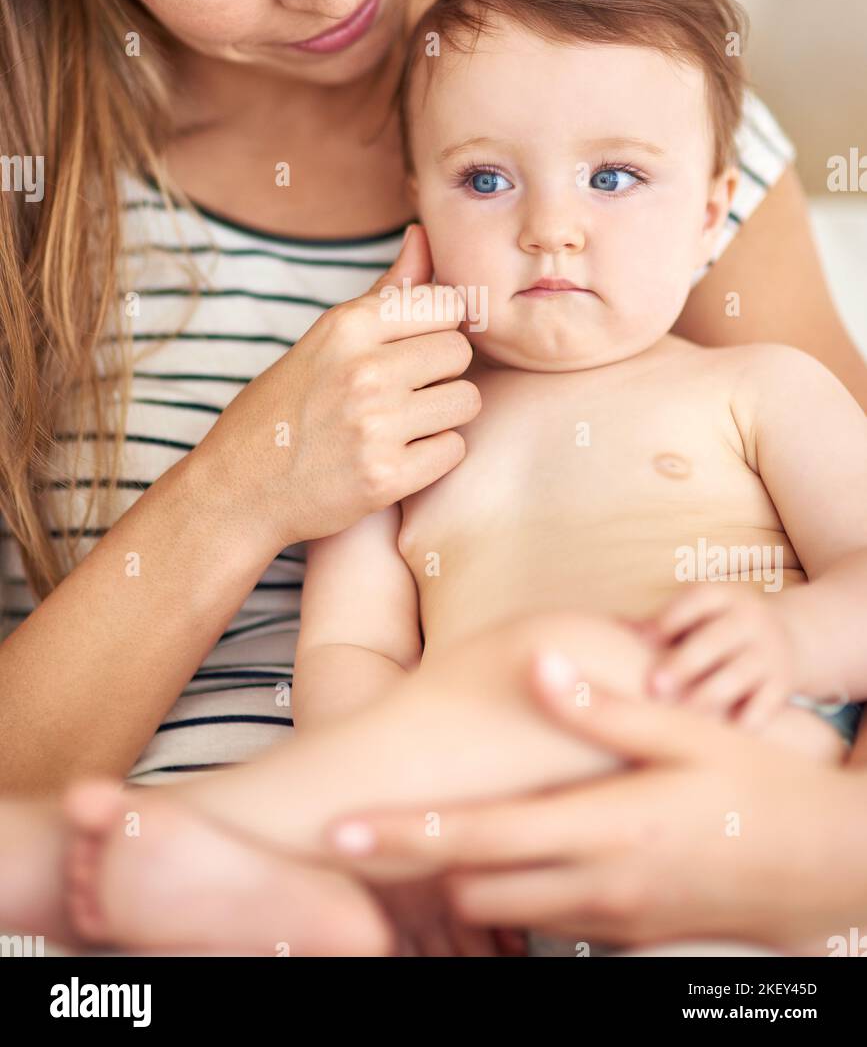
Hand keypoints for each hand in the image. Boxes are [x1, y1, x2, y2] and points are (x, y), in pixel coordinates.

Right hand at [196, 225, 480, 551]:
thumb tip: (423, 235)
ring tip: (405, 424)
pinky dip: (433, 456)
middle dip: (443, 373)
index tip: (416, 349)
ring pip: (466, 401)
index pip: (447, 304)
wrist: (237, 490)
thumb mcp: (325, 339)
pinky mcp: (386, 476)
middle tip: (408, 392)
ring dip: (444, 415)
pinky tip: (399, 457)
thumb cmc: (284, 408)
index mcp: (346, 326)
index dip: (440, 328)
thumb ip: (384, 294)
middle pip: (461, 352)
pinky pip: (454, 450)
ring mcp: (375, 425)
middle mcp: (363, 370)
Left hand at [322, 658, 866, 949]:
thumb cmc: (759, 790)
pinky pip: (548, 922)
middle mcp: (595, 885)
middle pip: (471, 889)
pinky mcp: (626, 934)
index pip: (476, 840)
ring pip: (505, 913)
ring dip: (467, 882)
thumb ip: (607, 707)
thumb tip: (542, 666)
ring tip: (432, 838)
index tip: (339, 834)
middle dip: (422, 862)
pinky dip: (517, 899)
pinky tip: (519, 855)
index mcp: (601, 829)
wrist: (829, 867)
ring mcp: (610, 919)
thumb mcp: (691, 736)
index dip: (401, 836)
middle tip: (375, 828)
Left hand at [642, 582, 801, 728]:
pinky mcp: (783, 683)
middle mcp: (750, 619)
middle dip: (685, 664)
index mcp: (723, 595)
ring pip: (740, 672)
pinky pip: (766, 702)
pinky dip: (749, 718)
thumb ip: (656, 624)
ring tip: (684, 715)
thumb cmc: (717, 628)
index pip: (696, 601)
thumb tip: (609, 628)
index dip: (669, 619)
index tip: (642, 641)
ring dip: (711, 693)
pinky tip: (726, 734)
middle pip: (717, 639)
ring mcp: (770, 651)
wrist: (788, 637)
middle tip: (654, 688)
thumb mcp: (695, 615)